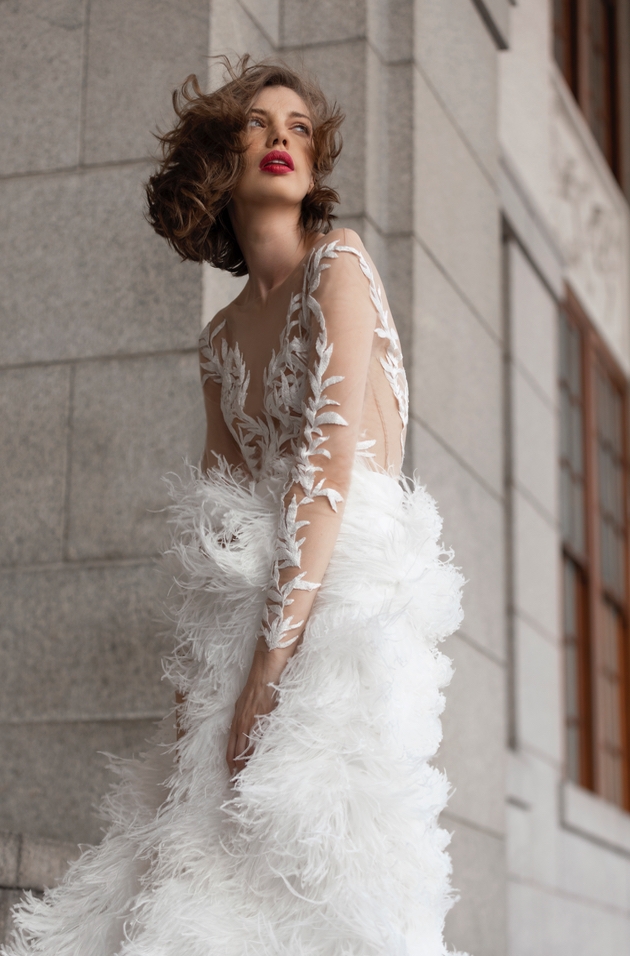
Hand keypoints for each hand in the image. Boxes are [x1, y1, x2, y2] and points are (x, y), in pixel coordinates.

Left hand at [226, 637, 293, 776]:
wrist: (265, 674)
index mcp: (237, 720)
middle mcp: (241, 723)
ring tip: (245, 779)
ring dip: (244, 765)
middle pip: (236, 753)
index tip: (231, 775)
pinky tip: (257, 764)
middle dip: (236, 769)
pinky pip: (257, 741)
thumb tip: (250, 731)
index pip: (231, 748)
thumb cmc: (257, 687)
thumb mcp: (246, 704)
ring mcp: (251, 722)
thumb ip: (247, 718)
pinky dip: (256, 754)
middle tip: (237, 783)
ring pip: (245, 750)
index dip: (230, 762)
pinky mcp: (262, 720)